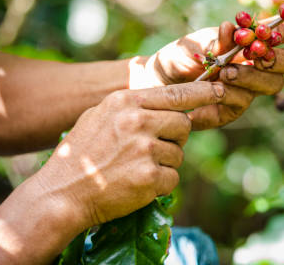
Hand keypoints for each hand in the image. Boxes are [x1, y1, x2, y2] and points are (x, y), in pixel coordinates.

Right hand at [34, 81, 227, 226]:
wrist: (61, 193)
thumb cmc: (80, 155)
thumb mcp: (99, 116)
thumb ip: (131, 106)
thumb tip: (166, 102)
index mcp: (126, 102)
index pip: (176, 94)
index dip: (203, 92)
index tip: (222, 89)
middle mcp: (138, 121)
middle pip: (183, 124)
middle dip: (175, 137)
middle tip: (152, 149)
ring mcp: (145, 149)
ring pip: (178, 154)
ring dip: (164, 163)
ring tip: (134, 168)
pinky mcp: (149, 177)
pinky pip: (173, 178)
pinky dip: (160, 185)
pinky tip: (136, 184)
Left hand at [133, 21, 283, 129]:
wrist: (156, 81)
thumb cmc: (180, 55)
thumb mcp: (196, 42)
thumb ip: (215, 38)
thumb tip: (230, 28)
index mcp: (254, 43)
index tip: (276, 30)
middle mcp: (258, 66)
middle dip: (279, 59)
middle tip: (257, 56)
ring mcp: (249, 89)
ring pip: (272, 85)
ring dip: (251, 77)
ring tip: (224, 73)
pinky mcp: (233, 109)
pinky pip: (241, 104)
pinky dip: (226, 97)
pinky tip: (208, 94)